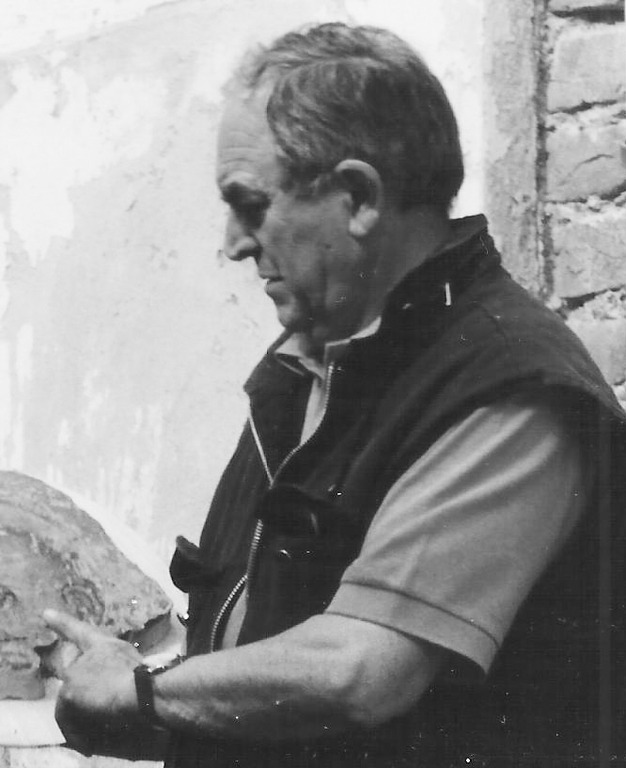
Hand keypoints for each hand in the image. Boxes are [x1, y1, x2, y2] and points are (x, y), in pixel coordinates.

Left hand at [43, 609, 166, 759]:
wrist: (142, 691)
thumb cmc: (148, 679)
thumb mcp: (134, 666)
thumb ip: (116, 668)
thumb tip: (111, 683)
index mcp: (106, 645)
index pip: (81, 631)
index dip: (62, 621)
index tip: (45, 612)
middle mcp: (87, 655)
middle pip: (74, 677)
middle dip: (84, 698)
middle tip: (99, 715)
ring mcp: (76, 671)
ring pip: (70, 701)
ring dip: (82, 717)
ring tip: (98, 733)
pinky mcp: (69, 692)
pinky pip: (66, 718)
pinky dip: (75, 731)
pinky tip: (88, 743)